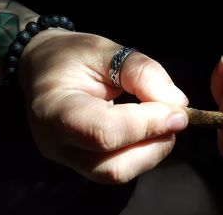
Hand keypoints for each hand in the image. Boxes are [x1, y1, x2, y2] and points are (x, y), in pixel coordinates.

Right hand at [18, 30, 188, 183]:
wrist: (43, 68)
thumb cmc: (71, 55)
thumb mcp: (106, 49)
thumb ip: (142, 72)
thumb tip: (177, 104)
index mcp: (54, 109)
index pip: (105, 131)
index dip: (147, 125)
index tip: (179, 113)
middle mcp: (56, 143)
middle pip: (113, 167)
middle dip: (154, 145)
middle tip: (174, 117)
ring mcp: (67, 159)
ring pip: (118, 174)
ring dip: (152, 151)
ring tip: (162, 121)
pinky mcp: (81, 164)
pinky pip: (118, 168)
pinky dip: (144, 152)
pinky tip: (150, 129)